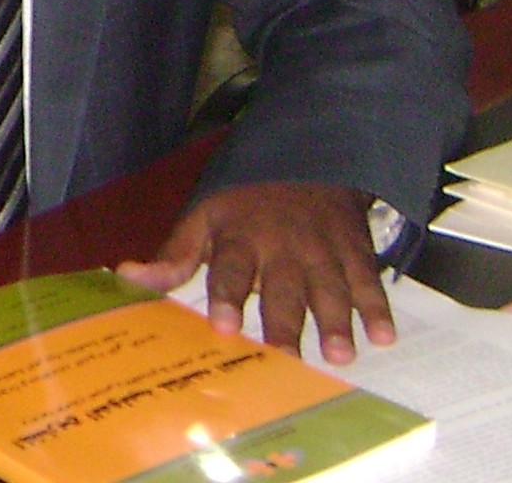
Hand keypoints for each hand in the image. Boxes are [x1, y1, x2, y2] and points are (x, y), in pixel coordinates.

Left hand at [116, 182, 391, 365]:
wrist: (305, 153)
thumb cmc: (245, 199)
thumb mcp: (203, 215)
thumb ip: (173, 254)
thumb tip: (127, 275)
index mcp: (239, 236)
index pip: (230, 268)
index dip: (226, 294)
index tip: (223, 324)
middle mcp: (281, 244)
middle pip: (283, 288)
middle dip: (284, 323)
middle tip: (286, 359)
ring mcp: (321, 247)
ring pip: (329, 286)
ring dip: (336, 319)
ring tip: (340, 354)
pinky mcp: (353, 248)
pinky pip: (368, 278)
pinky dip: (378, 305)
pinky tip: (384, 334)